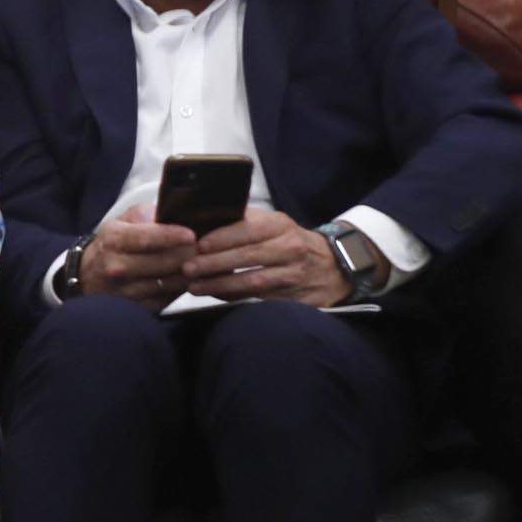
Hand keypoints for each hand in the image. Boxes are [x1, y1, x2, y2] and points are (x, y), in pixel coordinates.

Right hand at [79, 208, 197, 304]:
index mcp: (114, 240)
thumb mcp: (122, 221)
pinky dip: (180, 288)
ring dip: (188, 273)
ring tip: (200, 262)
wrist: (85, 275)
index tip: (191, 234)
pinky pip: (167, 298)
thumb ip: (147, 215)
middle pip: (163, 262)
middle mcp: (117, 267)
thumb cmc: (110, 244)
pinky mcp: (136, 307)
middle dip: (188, 254)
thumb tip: (175, 213)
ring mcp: (126, 290)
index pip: (146, 238)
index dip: (172, 236)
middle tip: (204, 248)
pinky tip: (187, 278)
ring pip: (168, 282)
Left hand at [182, 208, 349, 306]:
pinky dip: (236, 298)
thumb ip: (245, 222)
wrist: (334, 267)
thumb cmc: (291, 242)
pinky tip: (216, 297)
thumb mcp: (274, 224)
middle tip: (187, 268)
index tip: (198, 245)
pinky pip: (260, 299)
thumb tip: (204, 223)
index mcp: (280, 225)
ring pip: (253, 282)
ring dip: (220, 285)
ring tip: (195, 287)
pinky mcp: (295, 298)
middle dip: (214, 264)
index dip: (221, 238)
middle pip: (248, 257)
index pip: (248, 229)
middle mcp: (290, 248)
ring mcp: (294, 275)